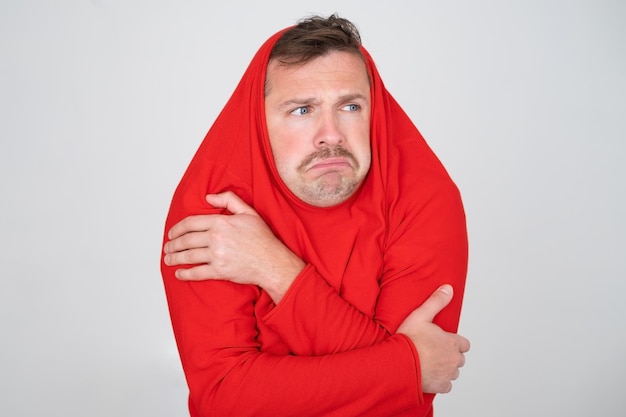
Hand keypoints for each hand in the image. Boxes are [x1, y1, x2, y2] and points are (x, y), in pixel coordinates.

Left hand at [163, 191, 304, 301]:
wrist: (272, 262)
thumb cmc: (262, 238)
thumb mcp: (249, 212)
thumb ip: (229, 200)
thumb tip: (209, 198)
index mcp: (221, 223)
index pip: (191, 223)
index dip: (177, 228)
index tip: (171, 233)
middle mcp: (217, 238)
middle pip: (186, 240)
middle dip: (173, 244)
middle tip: (168, 247)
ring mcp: (217, 256)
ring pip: (188, 256)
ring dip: (174, 258)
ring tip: (168, 259)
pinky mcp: (220, 271)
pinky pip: (197, 273)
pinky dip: (185, 274)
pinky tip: (179, 273)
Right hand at [397, 284, 469, 393]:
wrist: (398, 363)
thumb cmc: (408, 339)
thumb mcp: (421, 315)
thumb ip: (436, 301)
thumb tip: (448, 288)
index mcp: (453, 342)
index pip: (464, 344)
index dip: (454, 342)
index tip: (442, 341)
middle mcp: (454, 359)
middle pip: (459, 358)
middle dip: (449, 355)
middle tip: (433, 351)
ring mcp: (448, 374)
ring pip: (453, 372)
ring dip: (445, 368)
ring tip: (429, 363)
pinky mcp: (441, 386)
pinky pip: (446, 385)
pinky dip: (440, 381)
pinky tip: (428, 375)